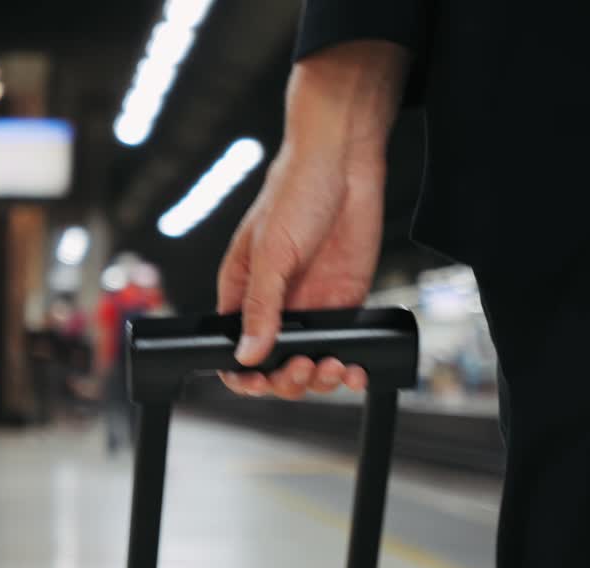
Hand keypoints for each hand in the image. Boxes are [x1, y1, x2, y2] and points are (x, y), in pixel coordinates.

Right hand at [216, 41, 408, 399]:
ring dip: (320, 378)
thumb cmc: (295, 191)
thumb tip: (248, 354)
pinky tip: (354, 369)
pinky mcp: (345, 304)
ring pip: (310, 365)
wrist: (344, 164)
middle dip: (287, 379)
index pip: (234, 350)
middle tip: (304, 366)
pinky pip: (344, 347)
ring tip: (331, 365)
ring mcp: (311, 308)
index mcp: (243, 293)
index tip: (260, 381)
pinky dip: (350, 367)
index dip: (244, 375)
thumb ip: (261, 306)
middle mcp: (276, 305)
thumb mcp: (271, 251)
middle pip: (273, 367)